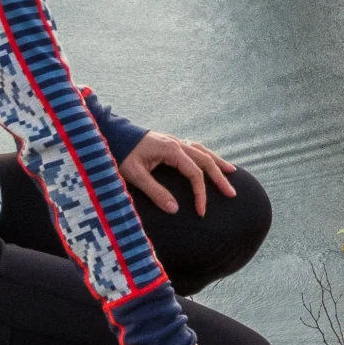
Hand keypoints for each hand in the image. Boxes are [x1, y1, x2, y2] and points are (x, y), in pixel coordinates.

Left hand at [121, 131, 236, 216]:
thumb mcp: (135, 175)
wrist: (112, 133)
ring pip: (203, 151)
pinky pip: (195, 148)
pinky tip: (209, 160)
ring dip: (217, 162)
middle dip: (219, 177)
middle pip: (205, 160)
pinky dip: (206, 155)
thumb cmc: (122, 154)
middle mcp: (178, 143)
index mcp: (172, 150)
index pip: (195, 173)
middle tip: (232, 193)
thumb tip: (175, 209)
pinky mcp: (170, 142)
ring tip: (231, 172)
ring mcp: (175, 141)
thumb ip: (155, 191)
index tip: (201, 211)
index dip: (201, 193)